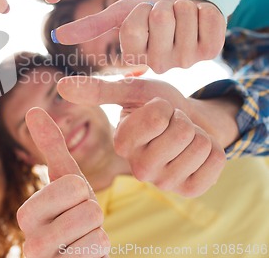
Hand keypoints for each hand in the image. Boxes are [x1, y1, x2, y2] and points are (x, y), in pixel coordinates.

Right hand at [17, 108, 109, 257]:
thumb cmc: (70, 214)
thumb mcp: (64, 180)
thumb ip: (50, 146)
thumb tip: (33, 109)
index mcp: (27, 213)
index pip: (74, 185)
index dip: (82, 191)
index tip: (70, 204)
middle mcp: (31, 241)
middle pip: (88, 207)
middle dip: (92, 212)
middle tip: (78, 222)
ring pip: (98, 231)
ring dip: (97, 232)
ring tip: (80, 238)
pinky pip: (101, 249)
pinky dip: (99, 249)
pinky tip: (82, 254)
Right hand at [53, 0, 225, 72]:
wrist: (185, 2)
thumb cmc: (150, 8)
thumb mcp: (120, 14)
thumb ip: (91, 26)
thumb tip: (58, 36)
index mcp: (136, 58)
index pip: (132, 31)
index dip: (139, 12)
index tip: (145, 13)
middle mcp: (160, 65)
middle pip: (159, 21)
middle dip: (163, 7)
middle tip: (166, 14)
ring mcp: (188, 60)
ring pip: (184, 18)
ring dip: (184, 6)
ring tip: (182, 15)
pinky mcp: (212, 50)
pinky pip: (210, 19)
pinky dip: (206, 9)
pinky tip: (200, 18)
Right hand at [58, 77, 226, 196]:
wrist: (191, 122)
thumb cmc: (158, 105)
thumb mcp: (132, 92)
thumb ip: (98, 90)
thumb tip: (60, 86)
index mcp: (121, 144)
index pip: (158, 116)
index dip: (164, 106)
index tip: (156, 112)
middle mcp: (138, 169)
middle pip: (183, 130)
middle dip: (183, 120)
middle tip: (172, 126)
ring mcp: (165, 183)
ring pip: (201, 144)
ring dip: (199, 134)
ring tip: (183, 139)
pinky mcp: (190, 191)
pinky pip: (216, 160)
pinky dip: (213, 150)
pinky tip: (196, 155)